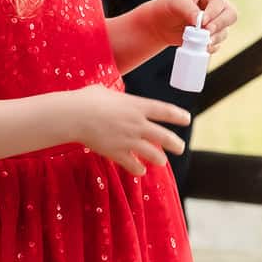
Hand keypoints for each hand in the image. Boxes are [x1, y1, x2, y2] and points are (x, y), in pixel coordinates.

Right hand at [70, 85, 189, 176]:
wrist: (74, 116)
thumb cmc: (87, 99)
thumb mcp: (106, 91)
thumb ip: (117, 97)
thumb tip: (115, 98)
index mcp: (137, 106)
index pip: (166, 111)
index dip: (179, 116)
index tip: (187, 119)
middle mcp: (138, 124)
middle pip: (165, 137)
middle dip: (176, 144)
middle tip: (180, 147)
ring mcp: (129, 140)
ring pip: (154, 155)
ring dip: (159, 159)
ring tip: (160, 161)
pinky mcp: (117, 153)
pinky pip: (134, 166)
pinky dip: (139, 169)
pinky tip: (140, 169)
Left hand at [140, 0, 237, 51]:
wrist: (162, 23)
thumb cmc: (169, 7)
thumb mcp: (176, 3)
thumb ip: (189, 9)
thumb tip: (200, 21)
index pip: (220, 2)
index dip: (213, 13)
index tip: (202, 21)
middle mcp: (219, 7)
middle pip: (231, 16)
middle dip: (219, 25)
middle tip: (206, 32)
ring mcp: (218, 23)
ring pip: (225, 31)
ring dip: (213, 38)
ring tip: (199, 41)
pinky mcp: (213, 36)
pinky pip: (218, 44)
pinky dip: (210, 47)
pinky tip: (200, 47)